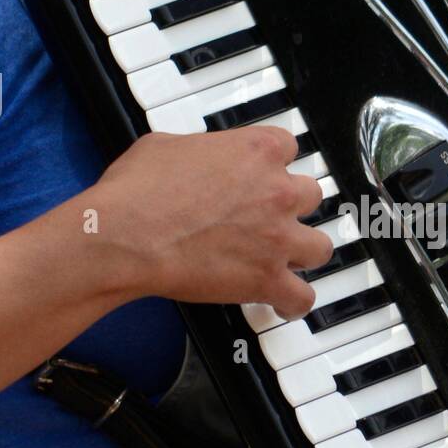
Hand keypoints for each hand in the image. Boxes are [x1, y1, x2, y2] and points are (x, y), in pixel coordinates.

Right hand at [85, 126, 331, 319]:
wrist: (127, 235)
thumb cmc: (138, 191)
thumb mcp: (166, 144)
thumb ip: (198, 149)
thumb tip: (194, 158)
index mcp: (257, 151)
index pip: (288, 147)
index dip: (274, 163)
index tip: (263, 173)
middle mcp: (277, 192)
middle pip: (310, 196)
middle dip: (291, 207)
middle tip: (269, 217)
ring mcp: (278, 238)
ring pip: (320, 247)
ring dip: (303, 253)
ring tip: (286, 259)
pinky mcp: (267, 279)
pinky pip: (302, 297)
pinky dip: (294, 302)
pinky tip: (283, 302)